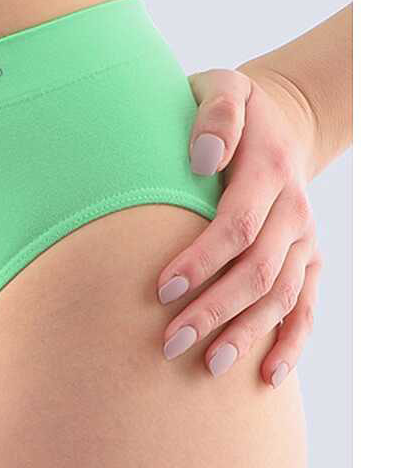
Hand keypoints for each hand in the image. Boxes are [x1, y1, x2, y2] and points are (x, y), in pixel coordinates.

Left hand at [156, 66, 322, 385]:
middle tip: (170, 343)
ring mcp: (304, 238)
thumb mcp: (218, 89)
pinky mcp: (307, 259)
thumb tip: (203, 156)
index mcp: (269, 169)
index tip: (160, 289)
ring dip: (246, 334)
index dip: (202, 261)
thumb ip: (214, 116)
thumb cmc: (222, 108)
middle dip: (214, 310)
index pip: (237, 225)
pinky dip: (291, 343)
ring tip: (208, 366)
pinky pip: (306, 307)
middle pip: (258, 271)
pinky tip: (267, 377)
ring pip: (282, 297)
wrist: (274, 119)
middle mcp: (293, 209)